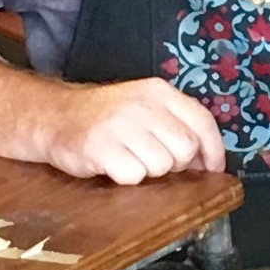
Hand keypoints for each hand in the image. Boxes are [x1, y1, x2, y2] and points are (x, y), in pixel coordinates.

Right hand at [43, 77, 227, 184]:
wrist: (55, 117)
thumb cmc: (106, 118)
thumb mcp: (145, 107)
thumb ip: (177, 125)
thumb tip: (209, 162)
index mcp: (159, 91)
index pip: (203, 121)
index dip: (214, 150)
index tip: (213, 169)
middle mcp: (143, 104)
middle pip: (185, 149)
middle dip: (175, 163)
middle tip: (152, 159)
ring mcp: (121, 125)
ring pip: (162, 166)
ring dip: (148, 171)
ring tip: (129, 158)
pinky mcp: (101, 148)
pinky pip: (134, 176)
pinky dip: (126, 178)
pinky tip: (113, 165)